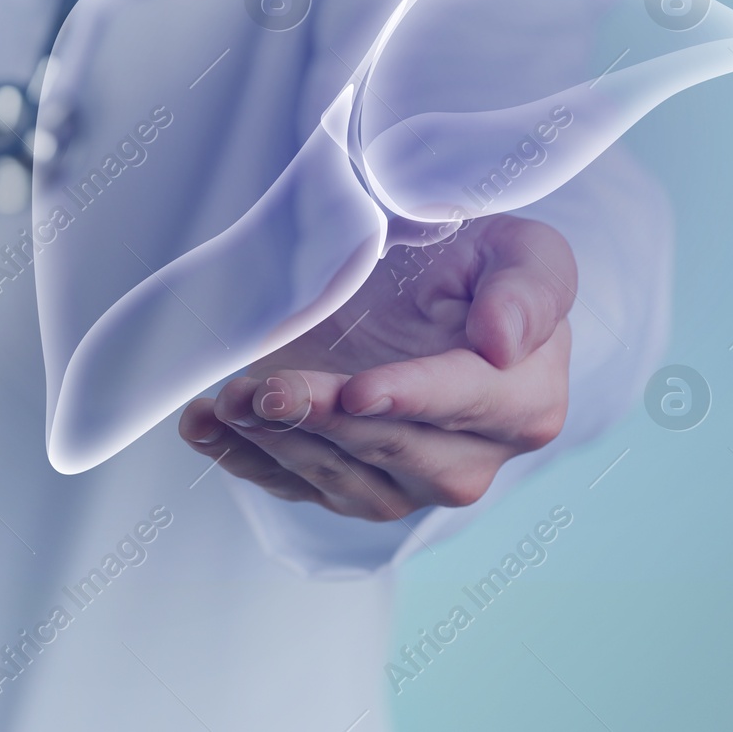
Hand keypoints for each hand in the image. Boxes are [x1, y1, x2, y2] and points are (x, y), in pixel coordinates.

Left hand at [178, 214, 575, 520]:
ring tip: (228, 398)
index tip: (358, 393)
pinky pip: (289, 484)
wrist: (423, 284)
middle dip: (322, 421)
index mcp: (521, 402)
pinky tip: (203, 425)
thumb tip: (505, 342)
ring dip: (274, 442)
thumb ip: (529, 287)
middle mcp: (467, 459)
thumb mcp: (520, 249)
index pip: (463, 403)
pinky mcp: (343, 483)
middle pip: (388, 447)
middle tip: (267, 389)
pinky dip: (238, 457)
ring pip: (336, 476)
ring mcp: (401, 481)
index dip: (409, 399)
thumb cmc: (477, 263)